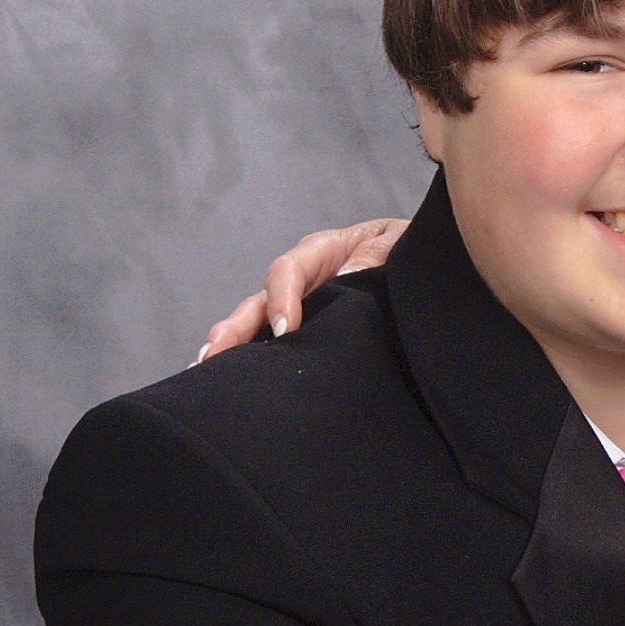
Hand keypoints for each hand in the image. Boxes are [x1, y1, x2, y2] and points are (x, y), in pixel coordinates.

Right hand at [196, 219, 407, 358]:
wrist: (419, 270)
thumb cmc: (404, 251)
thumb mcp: (396, 242)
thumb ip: (375, 255)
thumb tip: (349, 275)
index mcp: (322, 252)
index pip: (288, 270)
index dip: (281, 298)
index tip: (284, 329)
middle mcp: (301, 281)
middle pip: (257, 303)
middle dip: (234, 329)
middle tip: (214, 354)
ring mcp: (298, 308)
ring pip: (255, 326)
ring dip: (230, 349)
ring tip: (205, 371)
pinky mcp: (304, 334)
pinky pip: (271, 346)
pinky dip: (250, 362)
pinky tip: (229, 383)